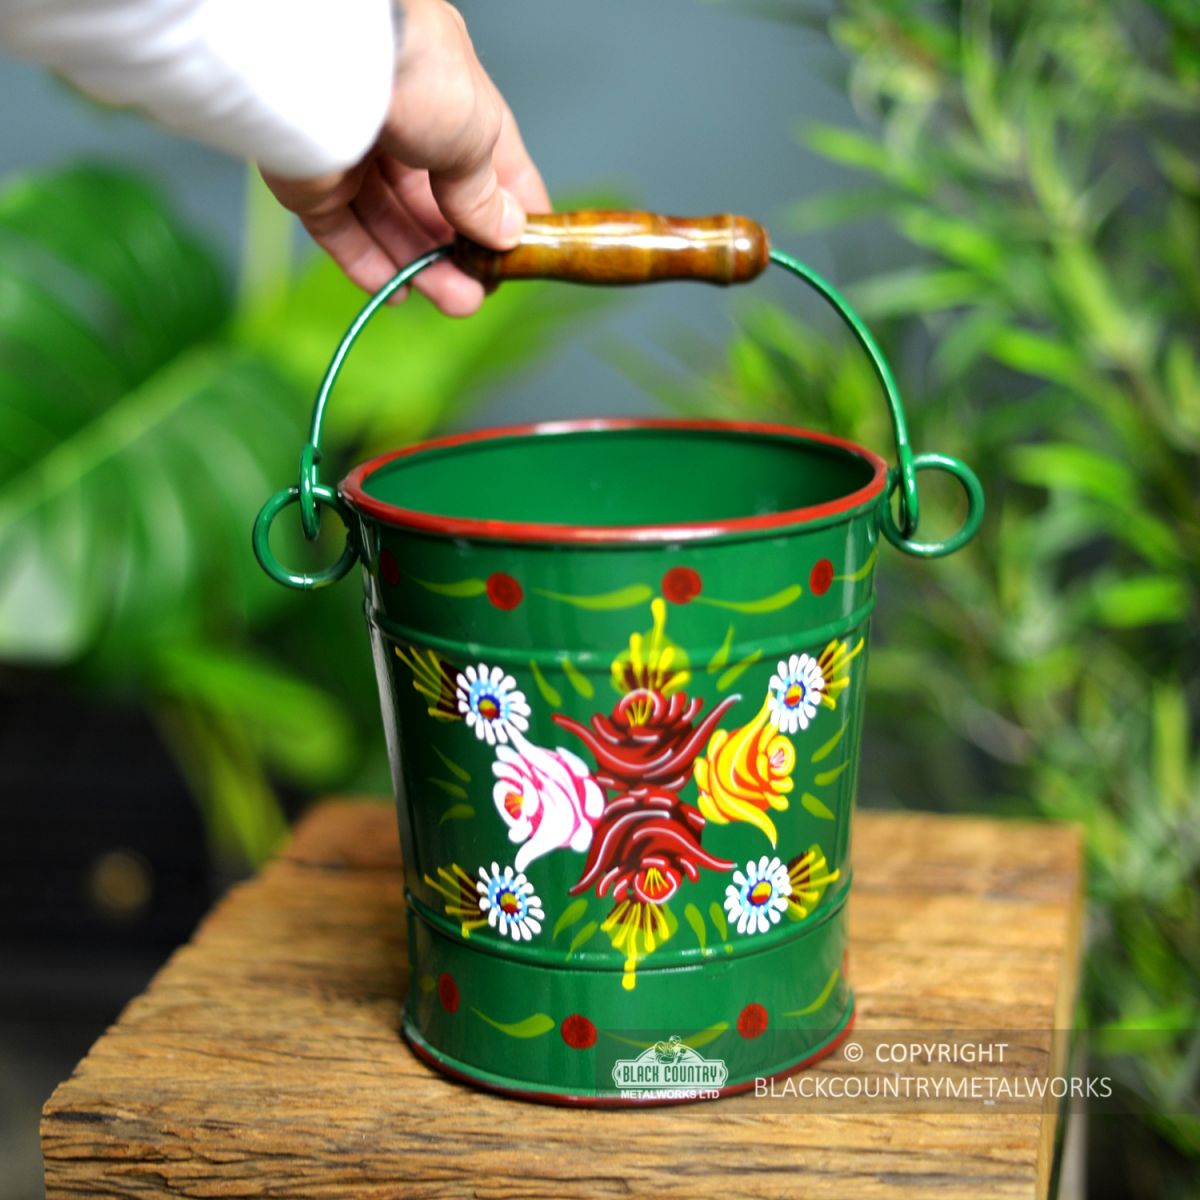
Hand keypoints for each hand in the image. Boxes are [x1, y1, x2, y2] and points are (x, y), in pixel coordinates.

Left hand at [262, 0, 548, 316]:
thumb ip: (485, 193)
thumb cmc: (416, 74)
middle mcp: (398, 115)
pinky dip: (368, 264)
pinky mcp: (310, 178)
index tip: (525, 250)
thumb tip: (505, 232)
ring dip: (422, 265)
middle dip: (459, 250)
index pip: (484, 157)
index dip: (507, 207)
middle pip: (431, 200)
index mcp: (446, 89)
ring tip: (455, 301)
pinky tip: (396, 291)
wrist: (327, 60)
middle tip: (481, 290)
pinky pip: (341, 231)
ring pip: (388, 222)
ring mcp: (351, 147)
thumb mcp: (475, 138)